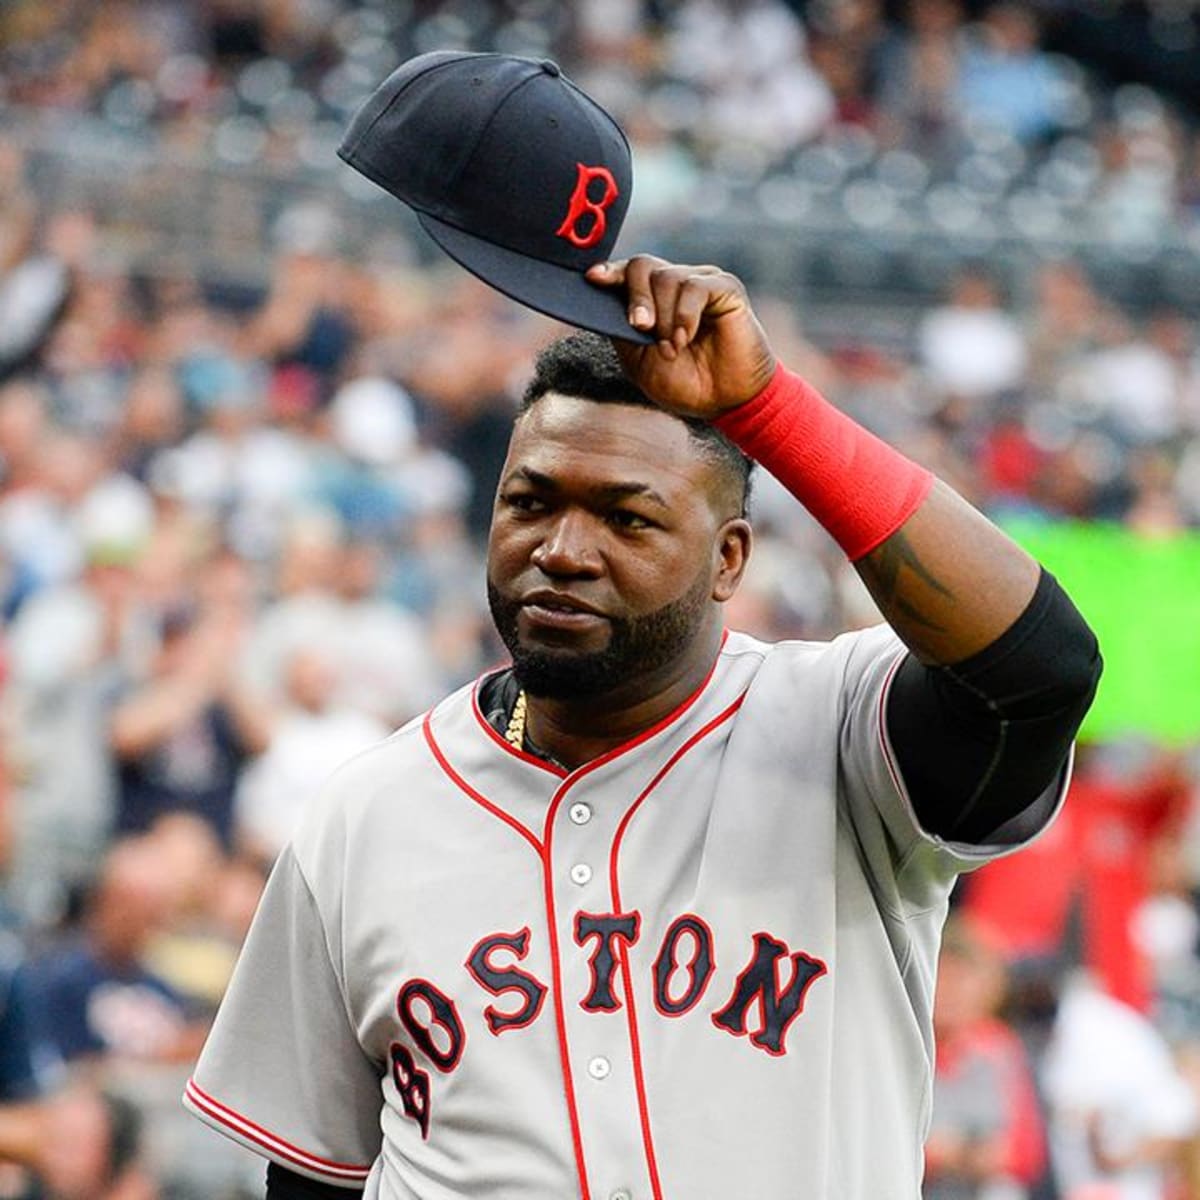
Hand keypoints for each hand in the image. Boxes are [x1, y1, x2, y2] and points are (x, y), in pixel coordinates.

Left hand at [587, 255, 776, 419]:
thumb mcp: (639, 361)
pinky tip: (685, 338)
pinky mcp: (725, 288)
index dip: (609, 272)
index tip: (593, 278)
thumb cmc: (685, 383)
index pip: (626, 273)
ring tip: (672, 349)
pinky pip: (694, 287)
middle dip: (635, 297)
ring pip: (666, 277)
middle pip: (642, 266)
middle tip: (641, 328)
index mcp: (653, 298)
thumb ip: (621, 330)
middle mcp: (676, 284)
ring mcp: (701, 283)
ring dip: (663, 319)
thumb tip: (602, 300)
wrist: (725, 403)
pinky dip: (684, 315)